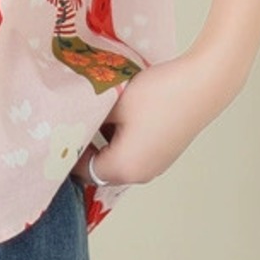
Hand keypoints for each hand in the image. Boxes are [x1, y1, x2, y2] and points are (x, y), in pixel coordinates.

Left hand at [73, 46, 241, 188]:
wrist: (203, 84)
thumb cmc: (156, 94)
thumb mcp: (113, 102)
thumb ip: (89, 117)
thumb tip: (71, 121)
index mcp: (123, 169)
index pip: (81, 169)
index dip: (67, 150)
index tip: (56, 129)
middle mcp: (140, 175)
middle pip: (98, 167)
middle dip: (85, 144)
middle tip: (72, 119)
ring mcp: (155, 165)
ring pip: (116, 158)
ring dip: (103, 139)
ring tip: (94, 110)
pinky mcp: (164, 152)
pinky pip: (132, 151)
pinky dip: (120, 137)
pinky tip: (118, 110)